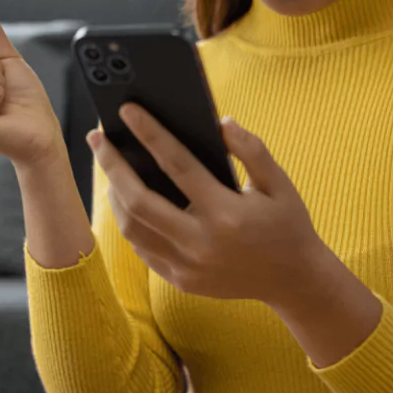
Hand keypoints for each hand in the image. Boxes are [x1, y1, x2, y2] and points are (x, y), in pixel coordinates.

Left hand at [89, 104, 329, 305]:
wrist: (294, 282)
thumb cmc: (287, 225)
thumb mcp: (279, 183)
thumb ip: (252, 150)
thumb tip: (221, 122)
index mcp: (226, 214)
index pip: (177, 165)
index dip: (149, 133)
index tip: (127, 110)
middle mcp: (201, 243)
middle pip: (138, 200)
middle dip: (112, 165)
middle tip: (97, 138)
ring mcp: (188, 266)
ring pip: (132, 228)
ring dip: (115, 195)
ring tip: (111, 168)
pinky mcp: (181, 281)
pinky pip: (143, 249)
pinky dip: (130, 222)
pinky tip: (128, 200)